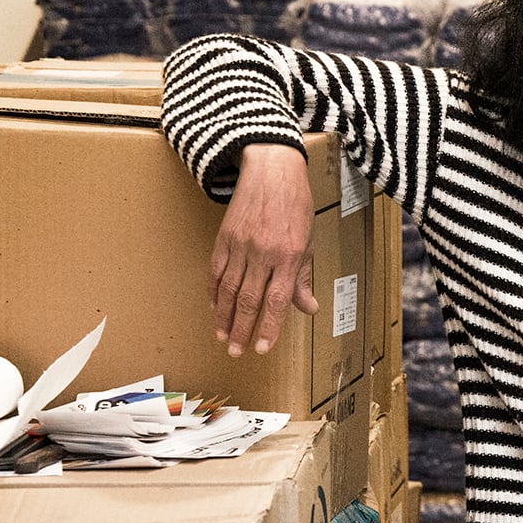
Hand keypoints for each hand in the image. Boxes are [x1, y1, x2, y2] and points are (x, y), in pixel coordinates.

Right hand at [210, 143, 317, 355]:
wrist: (271, 170)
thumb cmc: (295, 206)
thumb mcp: (307, 241)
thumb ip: (303, 278)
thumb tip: (308, 308)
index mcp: (288, 255)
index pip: (276, 300)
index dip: (269, 327)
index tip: (263, 348)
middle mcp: (263, 253)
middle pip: (249, 300)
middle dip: (242, 330)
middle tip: (237, 352)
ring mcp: (241, 245)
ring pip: (230, 289)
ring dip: (225, 317)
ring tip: (223, 337)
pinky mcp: (224, 237)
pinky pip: (216, 271)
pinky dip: (214, 292)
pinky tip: (215, 308)